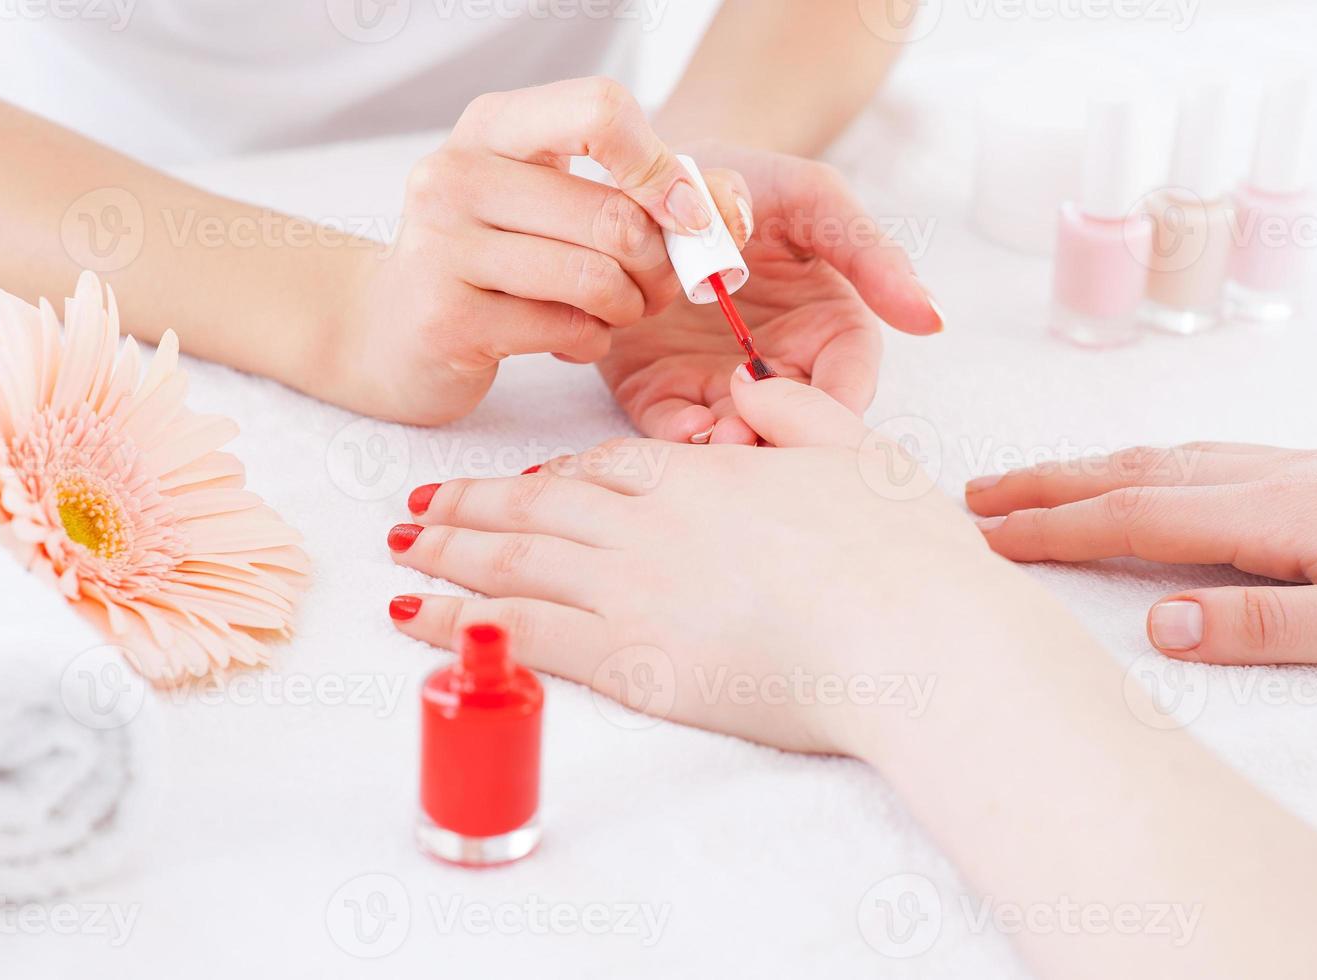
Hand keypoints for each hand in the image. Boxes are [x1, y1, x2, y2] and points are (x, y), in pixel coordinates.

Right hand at [328, 77, 751, 425]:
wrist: (390, 331)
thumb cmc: (495, 261)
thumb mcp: (561, 204)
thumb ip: (651, 194)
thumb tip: (731, 211)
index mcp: (494, 127)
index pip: (600, 110)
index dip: (662, 168)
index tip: (687, 216)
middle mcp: (457, 173)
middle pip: (612, 214)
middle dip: (659, 265)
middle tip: (657, 287)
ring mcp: (443, 246)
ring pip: (594, 277)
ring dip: (629, 308)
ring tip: (614, 312)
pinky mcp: (447, 318)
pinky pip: (566, 330)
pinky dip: (591, 342)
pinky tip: (571, 337)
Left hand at [387, 371, 1003, 755]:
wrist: (913, 639)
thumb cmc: (900, 554)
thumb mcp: (856, 453)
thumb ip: (796, 408)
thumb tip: (751, 380)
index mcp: (701, 475)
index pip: (603, 468)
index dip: (549, 474)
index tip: (514, 482)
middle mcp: (650, 526)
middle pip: (539, 506)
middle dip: (473, 504)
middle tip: (419, 506)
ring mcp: (633, 592)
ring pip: (516, 562)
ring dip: (452, 553)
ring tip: (403, 551)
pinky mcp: (630, 662)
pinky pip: (522, 634)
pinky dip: (460, 622)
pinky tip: (418, 616)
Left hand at [597, 140, 942, 444]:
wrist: (653, 182)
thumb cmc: (745, 183)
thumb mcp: (814, 201)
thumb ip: (871, 254)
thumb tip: (934, 318)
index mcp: (827, 326)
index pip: (849, 379)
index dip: (839, 403)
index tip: (824, 411)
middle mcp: (778, 365)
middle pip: (794, 423)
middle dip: (782, 436)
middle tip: (763, 430)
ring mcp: (718, 382)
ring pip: (736, 435)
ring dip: (733, 445)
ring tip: (720, 435)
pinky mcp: (663, 389)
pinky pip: (674, 426)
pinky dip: (680, 436)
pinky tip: (684, 428)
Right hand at [966, 444, 1316, 674]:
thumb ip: (1268, 625)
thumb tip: (1160, 624)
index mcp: (1276, 514)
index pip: (1136, 519)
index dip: (1054, 528)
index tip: (986, 537)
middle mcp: (1274, 478)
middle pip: (1134, 473)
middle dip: (1047, 482)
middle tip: (974, 493)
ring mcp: (1297, 469)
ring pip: (1165, 458)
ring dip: (1087, 469)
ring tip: (1031, 481)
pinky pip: (1202, 457)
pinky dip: (1143, 464)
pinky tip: (1143, 473)